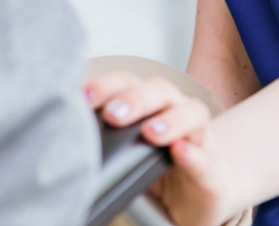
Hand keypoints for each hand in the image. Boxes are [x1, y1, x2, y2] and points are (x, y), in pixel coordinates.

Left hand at [84, 72, 244, 225]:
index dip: (107, 85)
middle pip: (159, 90)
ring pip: (191, 114)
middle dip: (135, 100)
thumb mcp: (126, 151)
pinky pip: (205, 157)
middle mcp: (176, 111)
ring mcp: (198, 138)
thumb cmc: (158, 167)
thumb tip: (67, 138)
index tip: (84, 97)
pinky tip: (181, 151)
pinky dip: (193, 154)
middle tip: (114, 116)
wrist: (200, 194)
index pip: (128, 83)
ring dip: (170, 120)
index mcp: (149, 104)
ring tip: (150, 132)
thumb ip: (105, 140)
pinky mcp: (212, 169)